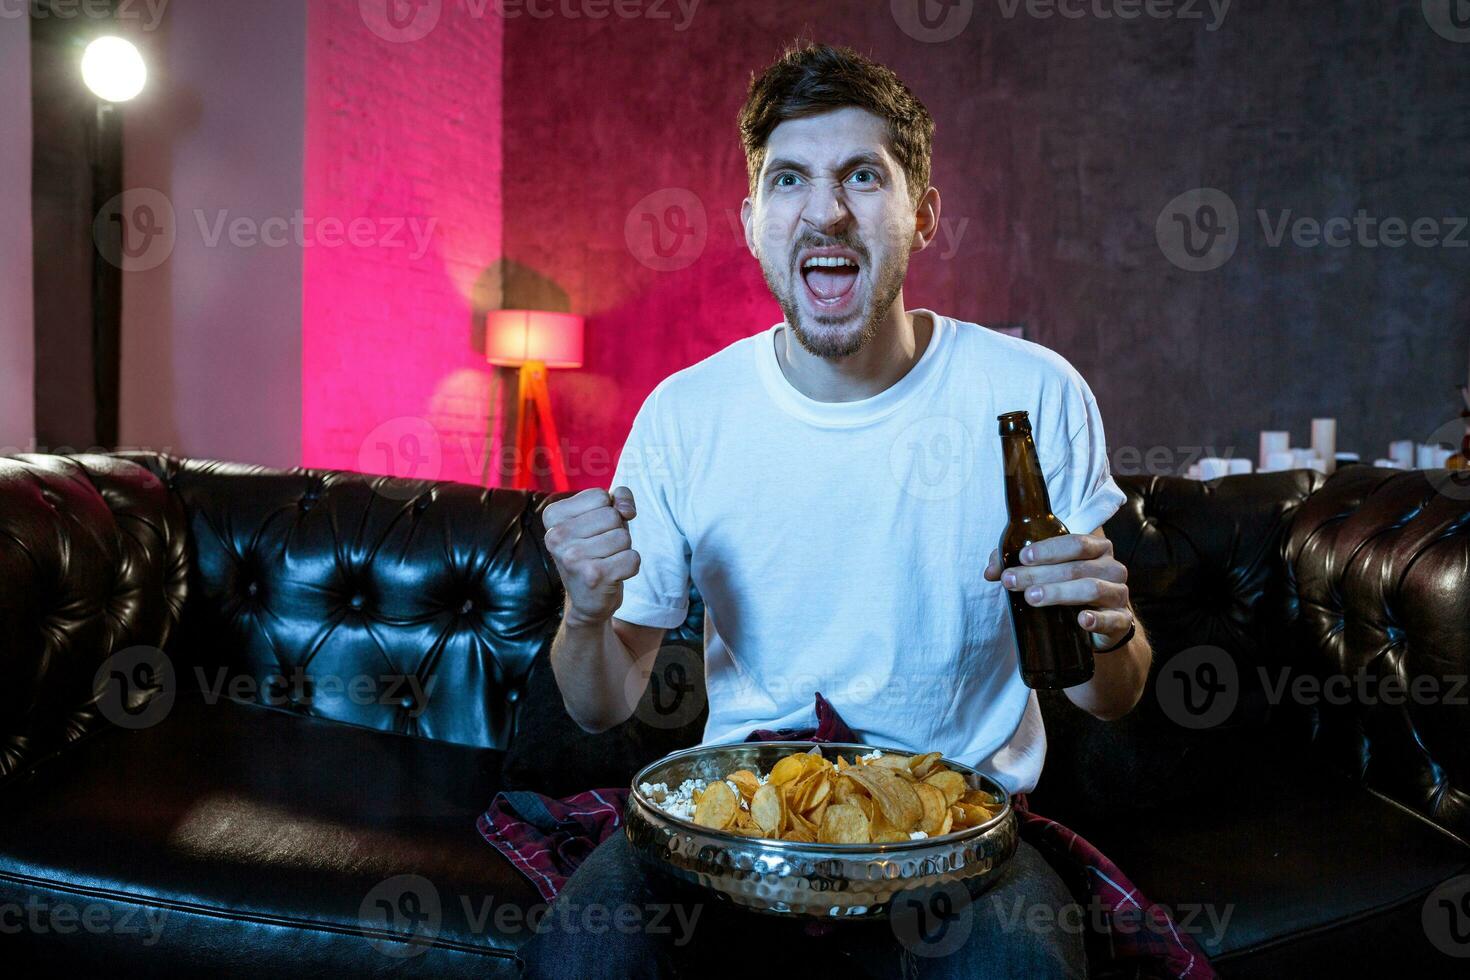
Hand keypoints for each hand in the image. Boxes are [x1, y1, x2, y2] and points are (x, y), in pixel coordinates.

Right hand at [543, 486, 640, 628]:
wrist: (587, 599)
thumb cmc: (595, 549)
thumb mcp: (601, 516)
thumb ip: (618, 497)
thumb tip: (627, 510)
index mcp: (552, 516)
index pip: (599, 496)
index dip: (607, 510)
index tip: (594, 529)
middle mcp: (556, 537)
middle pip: (612, 516)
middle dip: (616, 531)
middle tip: (601, 549)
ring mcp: (573, 558)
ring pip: (623, 537)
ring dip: (622, 550)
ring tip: (605, 561)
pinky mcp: (594, 576)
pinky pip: (632, 558)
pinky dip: (630, 566)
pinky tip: (613, 574)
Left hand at [984, 531, 1132, 647]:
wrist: (1101, 624)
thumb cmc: (1071, 589)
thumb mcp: (1049, 573)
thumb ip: (1020, 566)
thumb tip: (990, 572)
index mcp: (1097, 549)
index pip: (1076, 543)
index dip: (1048, 549)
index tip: (1023, 557)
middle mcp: (1112, 568)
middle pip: (1076, 567)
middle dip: (1040, 574)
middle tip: (1013, 581)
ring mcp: (1119, 594)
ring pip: (1092, 588)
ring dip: (1059, 592)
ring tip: (1032, 598)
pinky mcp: (1121, 621)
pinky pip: (1113, 619)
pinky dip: (1097, 619)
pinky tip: (1081, 619)